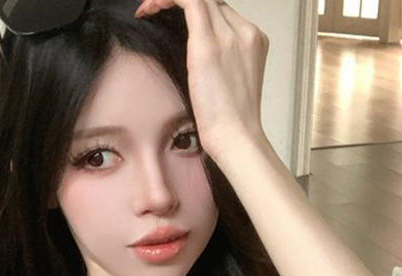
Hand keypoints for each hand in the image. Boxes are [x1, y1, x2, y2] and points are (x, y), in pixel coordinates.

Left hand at [134, 0, 268, 160]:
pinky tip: (149, 8)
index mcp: (253, 40)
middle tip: (153, 8)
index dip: (194, 6)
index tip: (171, 16)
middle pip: (211, 0)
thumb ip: (216, 61)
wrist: (236, 137)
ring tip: (149, 8)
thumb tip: (194, 54)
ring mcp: (230, 36)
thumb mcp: (226, 82)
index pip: (221, 10)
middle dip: (180, 1)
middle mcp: (245, 31)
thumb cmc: (229, 122)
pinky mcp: (209, 45)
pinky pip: (188, 1)